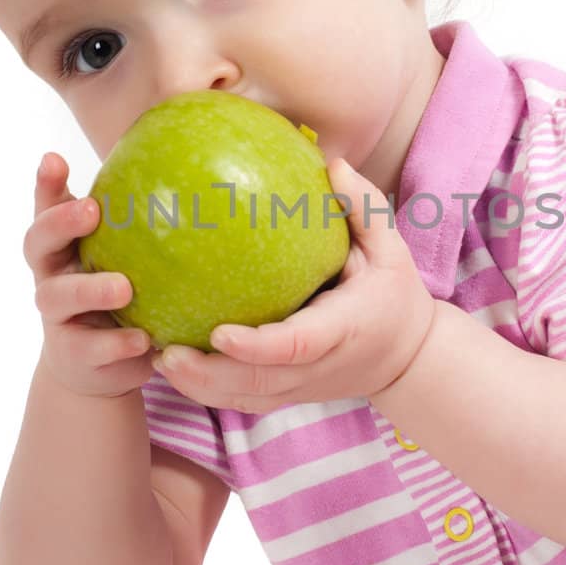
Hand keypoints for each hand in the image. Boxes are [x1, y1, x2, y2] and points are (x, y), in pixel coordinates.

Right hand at [24, 151, 157, 397]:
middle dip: (60, 223)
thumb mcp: (130, 260)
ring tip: (123, 288)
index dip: (46, 183)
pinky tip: (142, 339)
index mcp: (64, 246)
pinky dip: (116, 342)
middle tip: (91, 211)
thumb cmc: (122, 296)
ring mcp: (57, 316)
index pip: (47, 208)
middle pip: (38, 243)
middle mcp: (52, 275)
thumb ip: (147, 228)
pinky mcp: (73, 353)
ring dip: (88, 289)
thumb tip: (202, 175)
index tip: (55, 158)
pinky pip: (92, 347)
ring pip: (57, 297)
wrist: (102, 367)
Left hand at [150, 157, 435, 413]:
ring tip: (156, 360)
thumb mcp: (391, 249)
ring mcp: (302, 387)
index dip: (258, 346)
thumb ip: (363, 209)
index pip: (296, 344)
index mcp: (343, 329)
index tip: (220, 334)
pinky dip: (209, 392)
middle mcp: (319, 366)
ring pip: (245, 399)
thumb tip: (330, 164)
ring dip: (201, 388)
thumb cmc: (394, 295)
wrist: (409, 360)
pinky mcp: (289, 395)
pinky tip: (173, 370)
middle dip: (211, 374)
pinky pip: (244, 401)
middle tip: (165, 352)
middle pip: (259, 383)